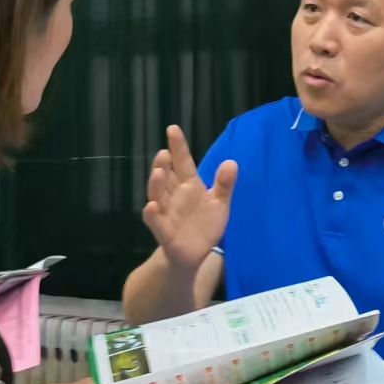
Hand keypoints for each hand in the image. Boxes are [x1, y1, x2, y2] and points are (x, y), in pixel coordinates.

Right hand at [143, 125, 234, 272]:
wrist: (196, 254)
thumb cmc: (205, 224)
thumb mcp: (219, 204)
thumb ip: (224, 185)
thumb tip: (232, 162)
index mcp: (188, 185)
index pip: (182, 162)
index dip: (178, 147)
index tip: (172, 129)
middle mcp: (174, 196)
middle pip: (166, 177)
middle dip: (163, 165)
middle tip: (164, 153)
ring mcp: (166, 212)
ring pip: (157, 196)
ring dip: (156, 185)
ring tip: (158, 172)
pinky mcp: (164, 232)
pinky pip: (156, 222)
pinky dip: (152, 214)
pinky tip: (152, 206)